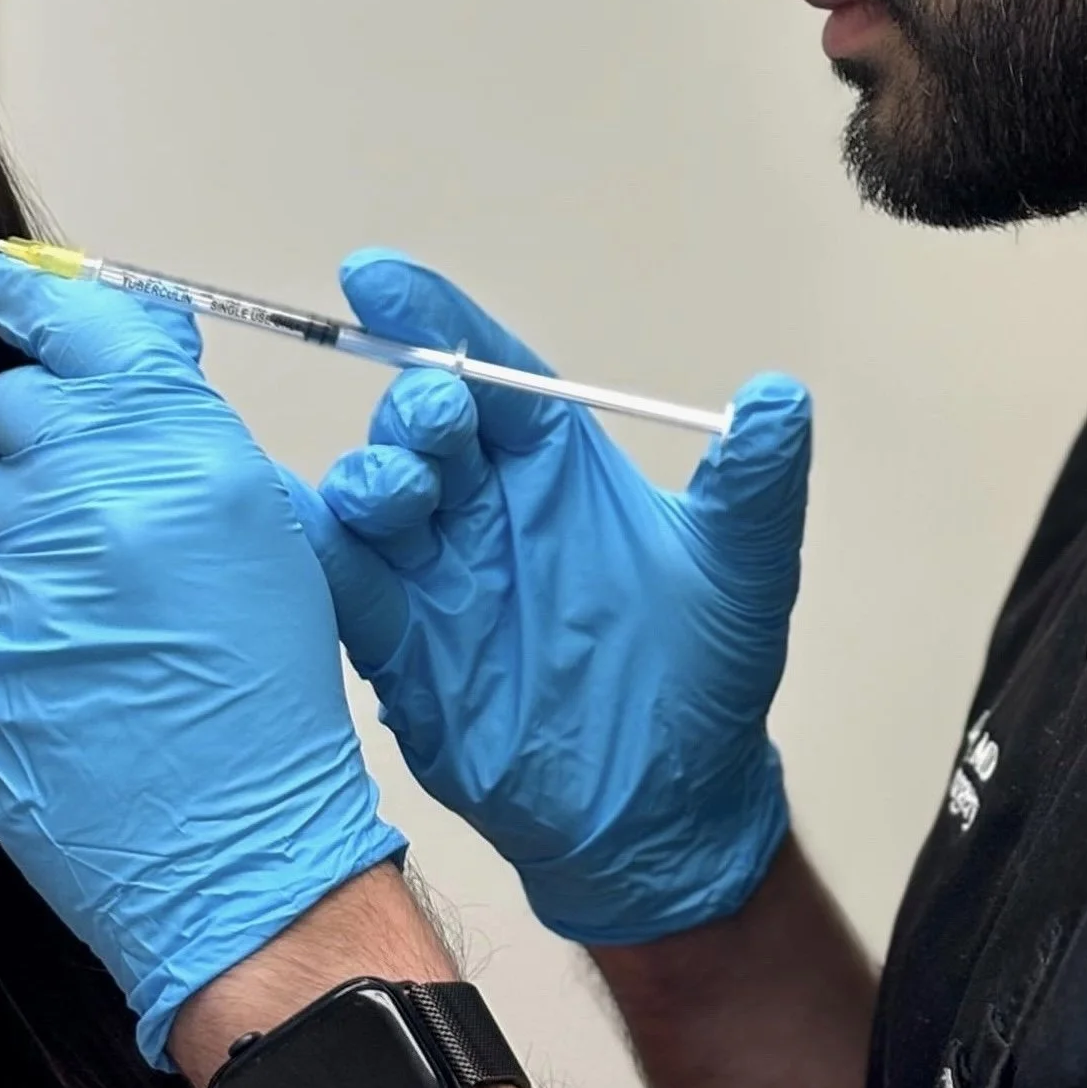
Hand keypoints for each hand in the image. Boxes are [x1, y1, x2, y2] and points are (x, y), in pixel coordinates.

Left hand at [0, 265, 404, 1067]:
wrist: (230, 846)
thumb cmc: (261, 693)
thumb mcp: (257, 524)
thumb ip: (182, 421)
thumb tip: (140, 342)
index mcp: (172, 454)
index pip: (70, 326)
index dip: (31, 303)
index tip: (13, 295)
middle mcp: (81, 502)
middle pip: (9, 405)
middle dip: (28, 425)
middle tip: (63, 471)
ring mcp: (12, 580)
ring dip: (19, 516)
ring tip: (68, 575)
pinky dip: (13, 585)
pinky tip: (50, 630)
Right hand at [290, 252, 810, 946]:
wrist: (664, 810)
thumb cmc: (704, 680)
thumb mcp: (743, 569)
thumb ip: (756, 482)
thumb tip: (780, 398)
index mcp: (558, 469)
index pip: (492, 370)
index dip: (437, 318)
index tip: (379, 277)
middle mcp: (489, 510)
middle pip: (427, 423)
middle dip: (418, 402)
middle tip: (436, 414)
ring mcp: (439, 577)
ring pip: (375, 497)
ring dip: (372, 478)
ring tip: (399, 491)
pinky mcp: (404, 650)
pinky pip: (343, 587)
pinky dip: (314, 556)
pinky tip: (305, 537)